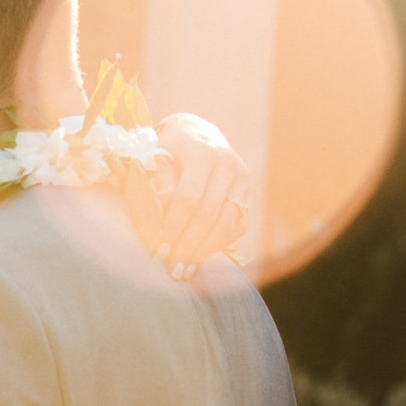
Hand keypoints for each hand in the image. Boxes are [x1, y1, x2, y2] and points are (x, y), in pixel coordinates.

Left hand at [153, 114, 251, 279]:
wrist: (199, 135)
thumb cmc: (170, 152)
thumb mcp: (157, 161)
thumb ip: (158, 188)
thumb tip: (158, 219)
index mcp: (202, 153)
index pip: (188, 198)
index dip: (173, 228)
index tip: (159, 252)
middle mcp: (228, 164)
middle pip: (209, 214)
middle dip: (188, 246)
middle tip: (172, 269)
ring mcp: (242, 179)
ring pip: (228, 223)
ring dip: (205, 251)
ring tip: (185, 270)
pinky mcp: (248, 194)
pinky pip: (237, 226)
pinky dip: (219, 245)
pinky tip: (200, 258)